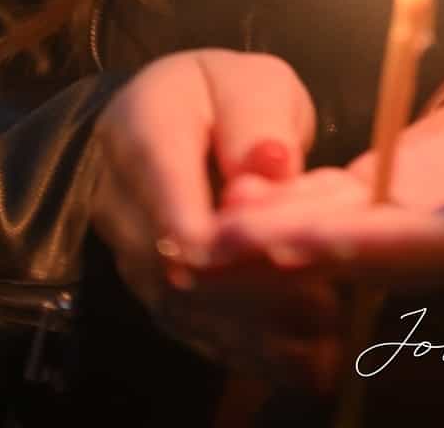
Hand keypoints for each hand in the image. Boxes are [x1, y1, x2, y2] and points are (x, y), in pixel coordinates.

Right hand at [90, 48, 337, 386]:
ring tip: (322, 342)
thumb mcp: (251, 81)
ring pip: (182, 305)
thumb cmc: (224, 95)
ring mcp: (130, 251)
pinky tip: (300, 363)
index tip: (279, 253)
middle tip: (323, 306)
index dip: (219, 233)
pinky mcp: (151, 288)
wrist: (178, 121)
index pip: (165, 187)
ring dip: (251, 328)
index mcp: (140, 128)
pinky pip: (190, 328)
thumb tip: (269, 166)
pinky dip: (244, 348)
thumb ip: (257, 118)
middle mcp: (120, 199)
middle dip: (250, 289)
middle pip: (174, 260)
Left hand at [207, 22, 443, 296]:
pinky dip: (296, 204)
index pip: (421, 245)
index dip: (355, 245)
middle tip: (206, 248)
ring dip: (275, 234)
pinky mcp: (416, 188)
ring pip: (344, 233)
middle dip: (285, 254)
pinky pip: (348, 203)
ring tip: (200, 229)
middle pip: (365, 254)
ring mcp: (435, 219)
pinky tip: (241, 199)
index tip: (291, 245)